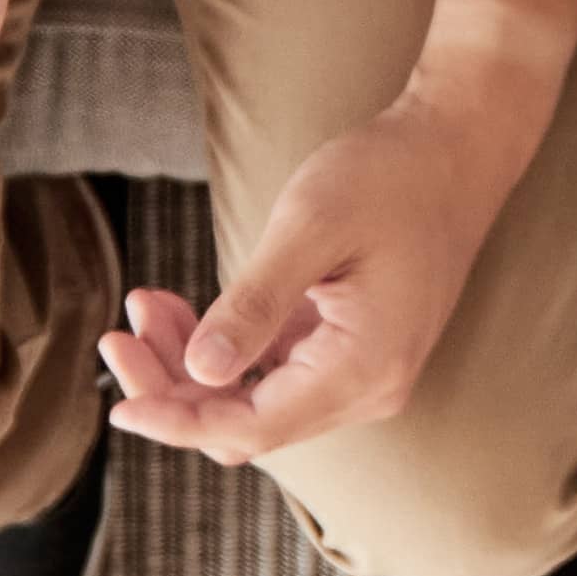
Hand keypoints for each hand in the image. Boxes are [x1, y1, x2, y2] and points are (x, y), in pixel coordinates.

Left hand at [101, 88, 528, 462]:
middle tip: (118, 332)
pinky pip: (273, 374)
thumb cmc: (388, 176)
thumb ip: (255, 305)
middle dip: (173, 388)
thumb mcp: (310, 227)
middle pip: (246, 424)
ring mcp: (362, 372)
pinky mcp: (351, 349)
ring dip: (191, 367)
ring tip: (146, 304)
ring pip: (254, 401)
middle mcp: (368, 388)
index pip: (251, 428)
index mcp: (363, 369)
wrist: (458, 146)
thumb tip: (199, 374)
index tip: (118, 405)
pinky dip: (223, 349)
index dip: (178, 422)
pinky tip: (181, 307)